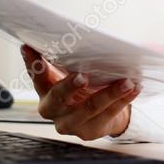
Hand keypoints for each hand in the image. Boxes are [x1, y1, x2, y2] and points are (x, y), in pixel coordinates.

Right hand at [20, 44, 141, 139]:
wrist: (98, 115)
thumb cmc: (81, 88)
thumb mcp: (70, 73)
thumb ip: (66, 59)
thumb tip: (69, 31)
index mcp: (45, 90)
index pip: (36, 76)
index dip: (33, 64)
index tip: (30, 48)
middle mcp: (52, 109)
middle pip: (59, 97)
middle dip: (70, 86)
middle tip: (83, 76)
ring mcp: (70, 123)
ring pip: (90, 107)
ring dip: (110, 93)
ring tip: (126, 81)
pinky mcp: (89, 131)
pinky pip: (108, 114)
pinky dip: (123, 100)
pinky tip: (134, 89)